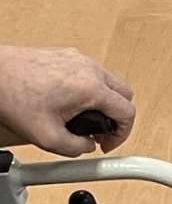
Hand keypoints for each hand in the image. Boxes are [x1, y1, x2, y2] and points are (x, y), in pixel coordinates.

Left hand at [0, 46, 135, 155]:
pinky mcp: (65, 55)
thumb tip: (88, 145)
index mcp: (90, 87)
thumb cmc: (13, 97)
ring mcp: (77, 58)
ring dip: (104, 103)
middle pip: (124, 94)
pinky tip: (71, 102)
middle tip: (101, 132)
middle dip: (117, 117)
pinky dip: (89, 90)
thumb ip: (79, 148)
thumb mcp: (49, 138)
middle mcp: (88, 68)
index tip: (107, 143)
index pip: (127, 112)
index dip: (122, 134)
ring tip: (85, 118)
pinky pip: (90, 74)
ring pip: (108, 83)